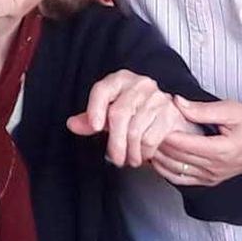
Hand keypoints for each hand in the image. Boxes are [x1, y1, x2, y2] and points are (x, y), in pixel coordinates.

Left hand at [66, 71, 192, 165]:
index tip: (95, 128)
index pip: (103, 90)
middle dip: (114, 142)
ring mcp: (156, 97)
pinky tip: (140, 155)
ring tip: (127, 160)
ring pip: (135, 130)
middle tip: (114, 159)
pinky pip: (150, 138)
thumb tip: (72, 124)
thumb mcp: (109, 112)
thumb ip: (90, 119)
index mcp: (119, 80)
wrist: (166, 113)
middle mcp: (139, 84)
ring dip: (129, 152)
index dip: (95, 109)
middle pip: (119, 114)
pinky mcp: (169, 113)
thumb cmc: (133, 112)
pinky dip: (143, 152)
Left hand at [151, 97, 241, 185]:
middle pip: (175, 157)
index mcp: (221, 150)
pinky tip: (156, 158)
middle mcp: (214, 167)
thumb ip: (202, 109)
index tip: (153, 117)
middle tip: (144, 126)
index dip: (164, 131)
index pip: (183, 143)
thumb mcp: (232, 110)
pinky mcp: (209, 181)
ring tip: (145, 140)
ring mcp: (211, 177)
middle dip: (157, 142)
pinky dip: (165, 170)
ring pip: (174, 170)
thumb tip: (176, 102)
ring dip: (158, 157)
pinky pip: (180, 179)